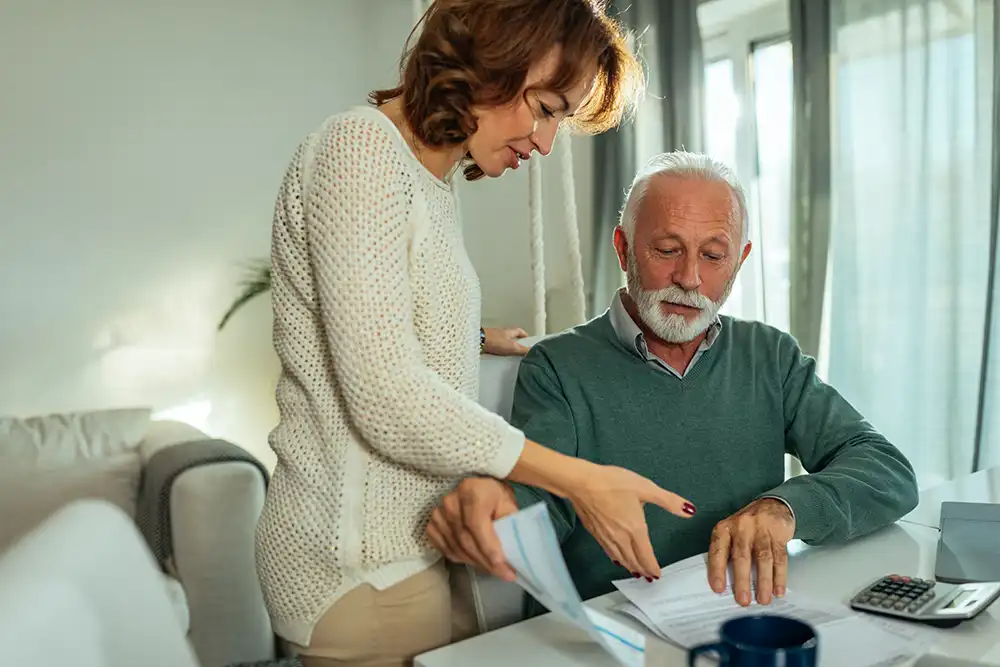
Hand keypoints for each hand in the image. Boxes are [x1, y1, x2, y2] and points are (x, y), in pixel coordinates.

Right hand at [426, 477, 518, 580]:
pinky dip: (462, 559)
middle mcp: (451, 502)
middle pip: (465, 539)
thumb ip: (510, 525)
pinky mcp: (433, 525)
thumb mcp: (508, 505)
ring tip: (493, 570)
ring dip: (475, 563)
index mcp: (471, 491)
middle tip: (504, 574)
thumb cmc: (496, 498)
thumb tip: (513, 552)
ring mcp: (439, 514)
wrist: (478, 491)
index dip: (487, 546)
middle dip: (485, 561)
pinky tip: (476, 562)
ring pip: (456, 548)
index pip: (476, 524)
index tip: (501, 564)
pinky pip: (446, 549)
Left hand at [483, 326, 529, 355]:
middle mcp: (501, 333)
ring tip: (509, 354)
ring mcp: (493, 337)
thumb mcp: (512, 347)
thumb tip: (532, 351)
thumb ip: (522, 350)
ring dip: (506, 346)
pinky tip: (498, 356)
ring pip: (502, 341)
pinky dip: (497, 350)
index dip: (524, 335)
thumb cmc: (494, 341)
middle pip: (510, 336)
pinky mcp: (487, 342)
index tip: (527, 339)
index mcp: (509, 331)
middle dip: (515, 341)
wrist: (478, 341)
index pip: (519, 331)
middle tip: (519, 348)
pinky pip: (495, 346)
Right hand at [567, 464, 695, 580]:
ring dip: (630, 567)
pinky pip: (608, 552)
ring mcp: (606, 537)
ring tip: (635, 572)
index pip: (647, 556)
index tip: (657, 574)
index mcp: (635, 529)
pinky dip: (616, 559)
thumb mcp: (645, 487)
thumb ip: (668, 501)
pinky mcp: (595, 533)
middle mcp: (621, 538)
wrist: (581, 482)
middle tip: (649, 577)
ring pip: (620, 559)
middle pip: (633, 561)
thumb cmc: (612, 483)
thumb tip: (690, 511)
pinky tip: (616, 558)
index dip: (653, 567)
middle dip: (642, 570)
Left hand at [707, 498, 795, 606]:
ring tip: (763, 599)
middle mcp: (742, 527)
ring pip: (763, 558)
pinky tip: (778, 589)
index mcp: (725, 528)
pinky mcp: (779, 534)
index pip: (718, 550)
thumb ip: (726, 552)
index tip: (718, 588)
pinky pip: (780, 558)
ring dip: (763, 581)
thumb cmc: (746, 526)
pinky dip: (780, 576)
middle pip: (741, 555)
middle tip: (743, 599)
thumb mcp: (731, 533)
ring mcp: (761, 530)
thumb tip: (723, 583)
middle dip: (742, 580)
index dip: (717, 569)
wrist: (772, 506)